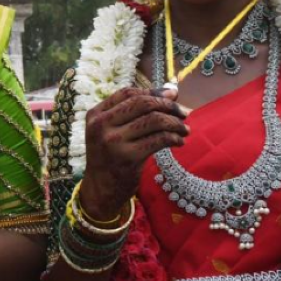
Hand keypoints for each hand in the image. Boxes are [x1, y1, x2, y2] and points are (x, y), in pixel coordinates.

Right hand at [81, 87, 189, 221]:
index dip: (154, 91)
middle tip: (184, 113)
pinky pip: (159, 139)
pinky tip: (180, 142)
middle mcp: (102, 125)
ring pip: (154, 120)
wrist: (100, 190)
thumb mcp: (112, 131)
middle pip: (143, 103)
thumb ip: (135, 111)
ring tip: (185, 129)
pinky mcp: (128, 157)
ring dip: (175, 123)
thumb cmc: (110, 157)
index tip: (173, 95)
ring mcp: (114, 141)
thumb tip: (172, 90)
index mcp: (96, 115)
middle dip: (168, 105)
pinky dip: (174, 138)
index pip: (128, 93)